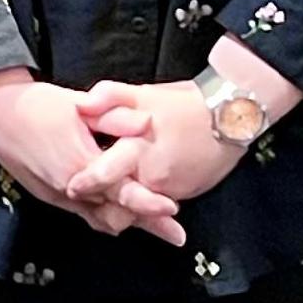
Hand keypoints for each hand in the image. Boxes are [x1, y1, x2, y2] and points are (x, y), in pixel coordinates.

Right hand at [0, 70, 181, 244]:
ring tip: (153, 229)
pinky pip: (83, 213)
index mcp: (81, 165)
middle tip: (174, 235)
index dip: (150, 205)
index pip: (123, 192)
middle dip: (147, 225)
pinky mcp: (49, 195)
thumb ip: (114, 118)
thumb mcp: (79, 105)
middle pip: (116, 215)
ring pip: (99, 219)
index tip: (174, 211)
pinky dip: (105, 216)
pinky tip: (117, 214)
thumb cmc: (37, 104)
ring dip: (126, 222)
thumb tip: (147, 123)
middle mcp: (71, 188)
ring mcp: (58, 195)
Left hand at [74, 78, 247, 214]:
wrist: (231, 120)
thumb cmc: (187, 106)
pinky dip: (140, 205)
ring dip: (121, 206)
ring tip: (105, 200)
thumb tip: (81, 104)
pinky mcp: (179, 196)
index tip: (70, 186)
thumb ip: (109, 96)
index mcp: (137, 149)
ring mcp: (167, 191)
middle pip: (117, 201)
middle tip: (84, 198)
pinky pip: (152, 207)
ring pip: (135, 208)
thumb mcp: (144, 94)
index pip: (102, 175)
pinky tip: (134, 195)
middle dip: (100, 204)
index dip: (84, 183)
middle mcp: (151, 176)